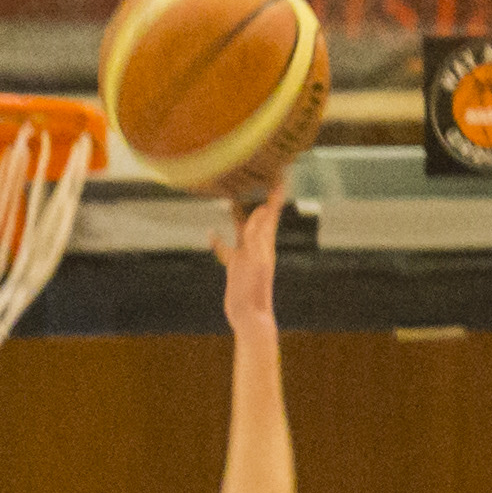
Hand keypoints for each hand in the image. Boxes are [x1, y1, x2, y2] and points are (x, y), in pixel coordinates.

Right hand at [221, 192, 279, 335]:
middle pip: (259, 216)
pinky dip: (218, 241)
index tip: (281, 175)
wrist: (250, 316)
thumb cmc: (254, 289)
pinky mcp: (235, 266)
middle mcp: (258, 245)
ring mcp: (246, 255)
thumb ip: (256, 234)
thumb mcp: (255, 258)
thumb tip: (260, 209)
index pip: (272, 212)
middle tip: (259, 179)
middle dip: (259, 198)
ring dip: (237, 215)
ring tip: (231, 199)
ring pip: (241, 229)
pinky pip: (226, 249)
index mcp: (265, 242)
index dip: (276, 195)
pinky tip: (210, 233)